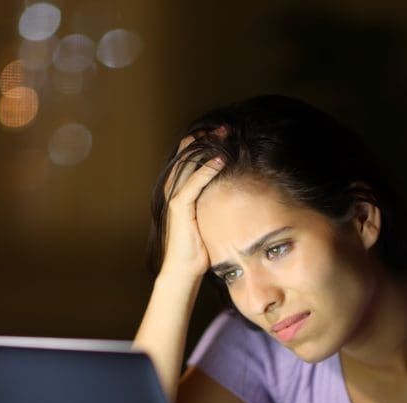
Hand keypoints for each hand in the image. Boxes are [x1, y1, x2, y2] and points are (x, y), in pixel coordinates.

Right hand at [159, 135, 224, 278]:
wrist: (183, 270)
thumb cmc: (197, 249)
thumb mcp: (207, 220)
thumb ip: (213, 204)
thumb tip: (232, 196)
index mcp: (179, 192)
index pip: (189, 161)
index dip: (203, 146)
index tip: (222, 135)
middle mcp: (174, 191)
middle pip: (187, 156)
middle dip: (205, 140)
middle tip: (223, 128)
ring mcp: (175, 198)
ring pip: (188, 164)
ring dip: (206, 148)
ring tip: (222, 135)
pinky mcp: (179, 206)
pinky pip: (193, 182)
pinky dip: (206, 169)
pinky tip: (220, 160)